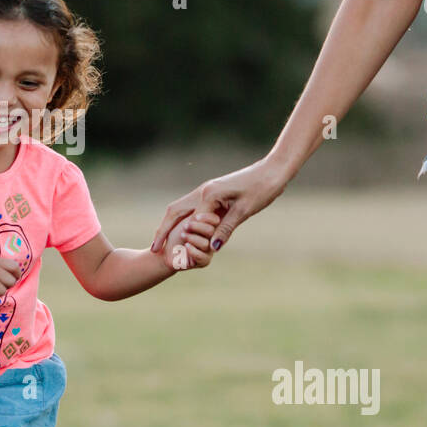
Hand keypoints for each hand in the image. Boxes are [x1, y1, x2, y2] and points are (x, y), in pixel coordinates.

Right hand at [151, 156, 290, 254]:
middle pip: (174, 211)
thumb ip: (226, 229)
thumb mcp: (244, 211)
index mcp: (209, 195)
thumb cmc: (262, 189)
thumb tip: (212, 247)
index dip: (177, 239)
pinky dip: (181, 219)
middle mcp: (203, 191)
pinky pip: (191, 207)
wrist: (273, 171)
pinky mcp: (212, 192)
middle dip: (162, 230)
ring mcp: (206, 190)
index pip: (188, 222)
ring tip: (161, 240)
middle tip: (153, 248)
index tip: (170, 255)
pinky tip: (180, 229)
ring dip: (169, 224)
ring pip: (180, 208)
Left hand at [164, 211, 219, 270]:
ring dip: (192, 238)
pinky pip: (203, 256)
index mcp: (209, 224)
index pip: (215, 220)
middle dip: (198, 227)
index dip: (207, 218)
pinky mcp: (204, 261)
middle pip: (212, 231)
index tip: (196, 216)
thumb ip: (196, 216)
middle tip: (186, 226)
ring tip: (183, 235)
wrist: (166, 250)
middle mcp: (212, 237)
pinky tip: (186, 246)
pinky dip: (193, 250)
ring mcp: (209, 249)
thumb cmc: (174, 232)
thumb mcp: (184, 220)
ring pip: (206, 244)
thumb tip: (208, 209)